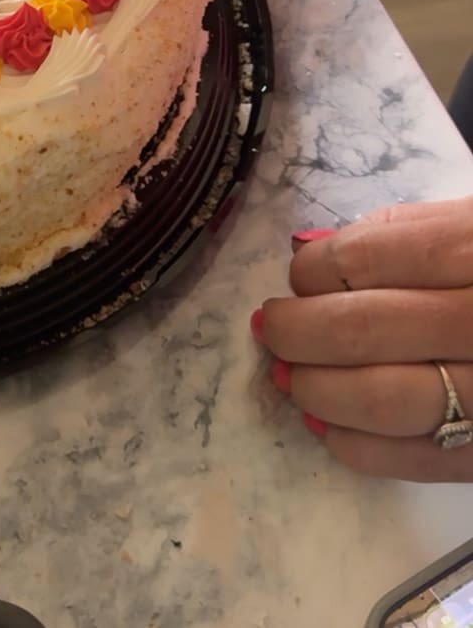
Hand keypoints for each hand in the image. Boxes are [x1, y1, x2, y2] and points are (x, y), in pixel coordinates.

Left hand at [254, 199, 472, 479]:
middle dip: (299, 331)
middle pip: (364, 329)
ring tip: (289, 375)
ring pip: (385, 400)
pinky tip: (328, 424)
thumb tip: (310, 252)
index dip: (313, 272)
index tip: (297, 277)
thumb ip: (398, 233)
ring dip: (318, 390)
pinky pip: (419, 459)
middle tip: (272, 327)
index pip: (365, 259)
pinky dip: (358, 446)